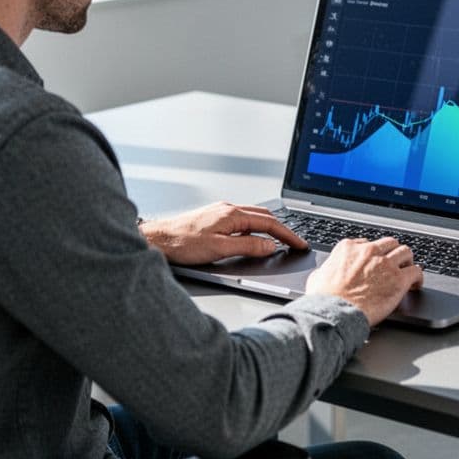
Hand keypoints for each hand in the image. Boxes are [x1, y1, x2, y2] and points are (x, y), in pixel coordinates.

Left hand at [139, 202, 307, 264]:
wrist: (158, 239)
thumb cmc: (182, 243)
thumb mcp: (219, 249)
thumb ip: (248, 247)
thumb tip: (270, 246)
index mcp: (232, 214)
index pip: (270, 223)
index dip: (288, 235)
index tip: (300, 244)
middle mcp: (228, 208)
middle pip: (265, 216)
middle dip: (283, 229)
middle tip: (295, 242)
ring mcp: (220, 211)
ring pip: (253, 216)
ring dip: (269, 227)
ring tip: (280, 239)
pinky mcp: (213, 217)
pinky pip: (242, 219)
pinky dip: (255, 227)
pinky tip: (253, 235)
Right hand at [305, 237, 423, 326]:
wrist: (335, 313)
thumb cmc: (324, 299)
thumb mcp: (317, 277)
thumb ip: (327, 269)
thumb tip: (325, 273)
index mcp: (349, 248)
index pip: (367, 243)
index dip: (373, 254)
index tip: (375, 261)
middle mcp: (369, 251)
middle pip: (389, 243)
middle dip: (392, 252)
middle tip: (395, 263)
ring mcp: (385, 264)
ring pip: (406, 252)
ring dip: (407, 261)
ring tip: (408, 271)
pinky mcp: (398, 279)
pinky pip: (416, 271)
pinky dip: (418, 277)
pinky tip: (415, 285)